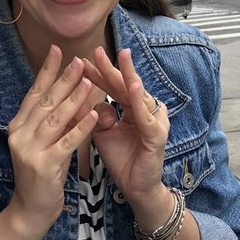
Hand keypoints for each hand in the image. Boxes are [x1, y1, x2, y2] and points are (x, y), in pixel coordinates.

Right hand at [6, 45, 96, 226]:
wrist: (31, 209)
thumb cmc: (41, 174)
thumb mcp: (43, 143)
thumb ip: (50, 121)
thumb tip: (66, 93)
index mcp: (17, 126)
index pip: (34, 93)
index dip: (47, 71)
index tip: (58, 50)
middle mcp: (19, 134)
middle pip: (45, 101)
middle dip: (63, 79)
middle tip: (79, 60)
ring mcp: (29, 150)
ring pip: (55, 118)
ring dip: (74, 99)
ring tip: (89, 81)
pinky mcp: (44, 166)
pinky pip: (67, 142)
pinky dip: (81, 128)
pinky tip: (95, 115)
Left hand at [82, 47, 168, 208]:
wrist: (135, 187)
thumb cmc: (122, 160)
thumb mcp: (103, 134)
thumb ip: (96, 115)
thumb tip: (86, 98)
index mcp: (132, 109)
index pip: (113, 87)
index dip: (98, 75)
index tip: (81, 61)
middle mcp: (146, 111)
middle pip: (126, 85)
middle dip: (111, 68)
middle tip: (97, 52)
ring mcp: (154, 121)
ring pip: (139, 95)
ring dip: (128, 76)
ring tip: (120, 58)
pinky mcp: (157, 135)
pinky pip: (147, 116)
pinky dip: (139, 101)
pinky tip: (132, 87)